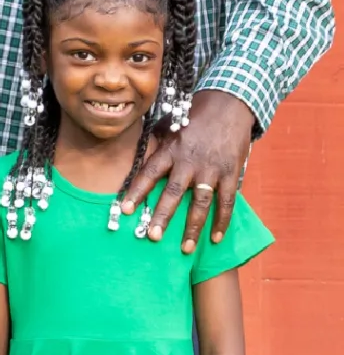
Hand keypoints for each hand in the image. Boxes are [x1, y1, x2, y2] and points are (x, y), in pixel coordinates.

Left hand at [121, 90, 255, 252]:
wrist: (228, 106)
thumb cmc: (193, 117)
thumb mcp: (168, 125)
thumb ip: (153, 143)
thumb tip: (133, 156)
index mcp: (170, 149)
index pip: (148, 172)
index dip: (136, 191)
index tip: (123, 209)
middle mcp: (189, 161)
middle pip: (173, 193)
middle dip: (162, 216)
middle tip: (151, 236)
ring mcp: (211, 169)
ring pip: (200, 203)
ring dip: (193, 227)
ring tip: (184, 248)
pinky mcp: (231, 174)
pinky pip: (226, 202)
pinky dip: (221, 221)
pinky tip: (215, 238)